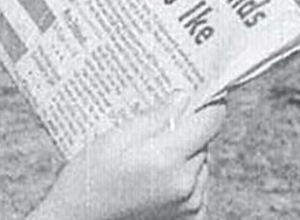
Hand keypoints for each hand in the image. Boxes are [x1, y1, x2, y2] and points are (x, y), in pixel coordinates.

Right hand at [29, 96, 225, 219]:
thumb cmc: (89, 181)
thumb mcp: (112, 140)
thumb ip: (152, 118)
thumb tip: (183, 97)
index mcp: (166, 160)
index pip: (210, 121)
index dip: (207, 101)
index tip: (199, 91)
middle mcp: (185, 184)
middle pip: (204, 142)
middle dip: (186, 131)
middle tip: (157, 129)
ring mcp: (190, 205)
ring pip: (202, 164)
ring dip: (186, 156)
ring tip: (151, 158)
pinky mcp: (190, 217)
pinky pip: (198, 186)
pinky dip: (186, 178)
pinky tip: (159, 178)